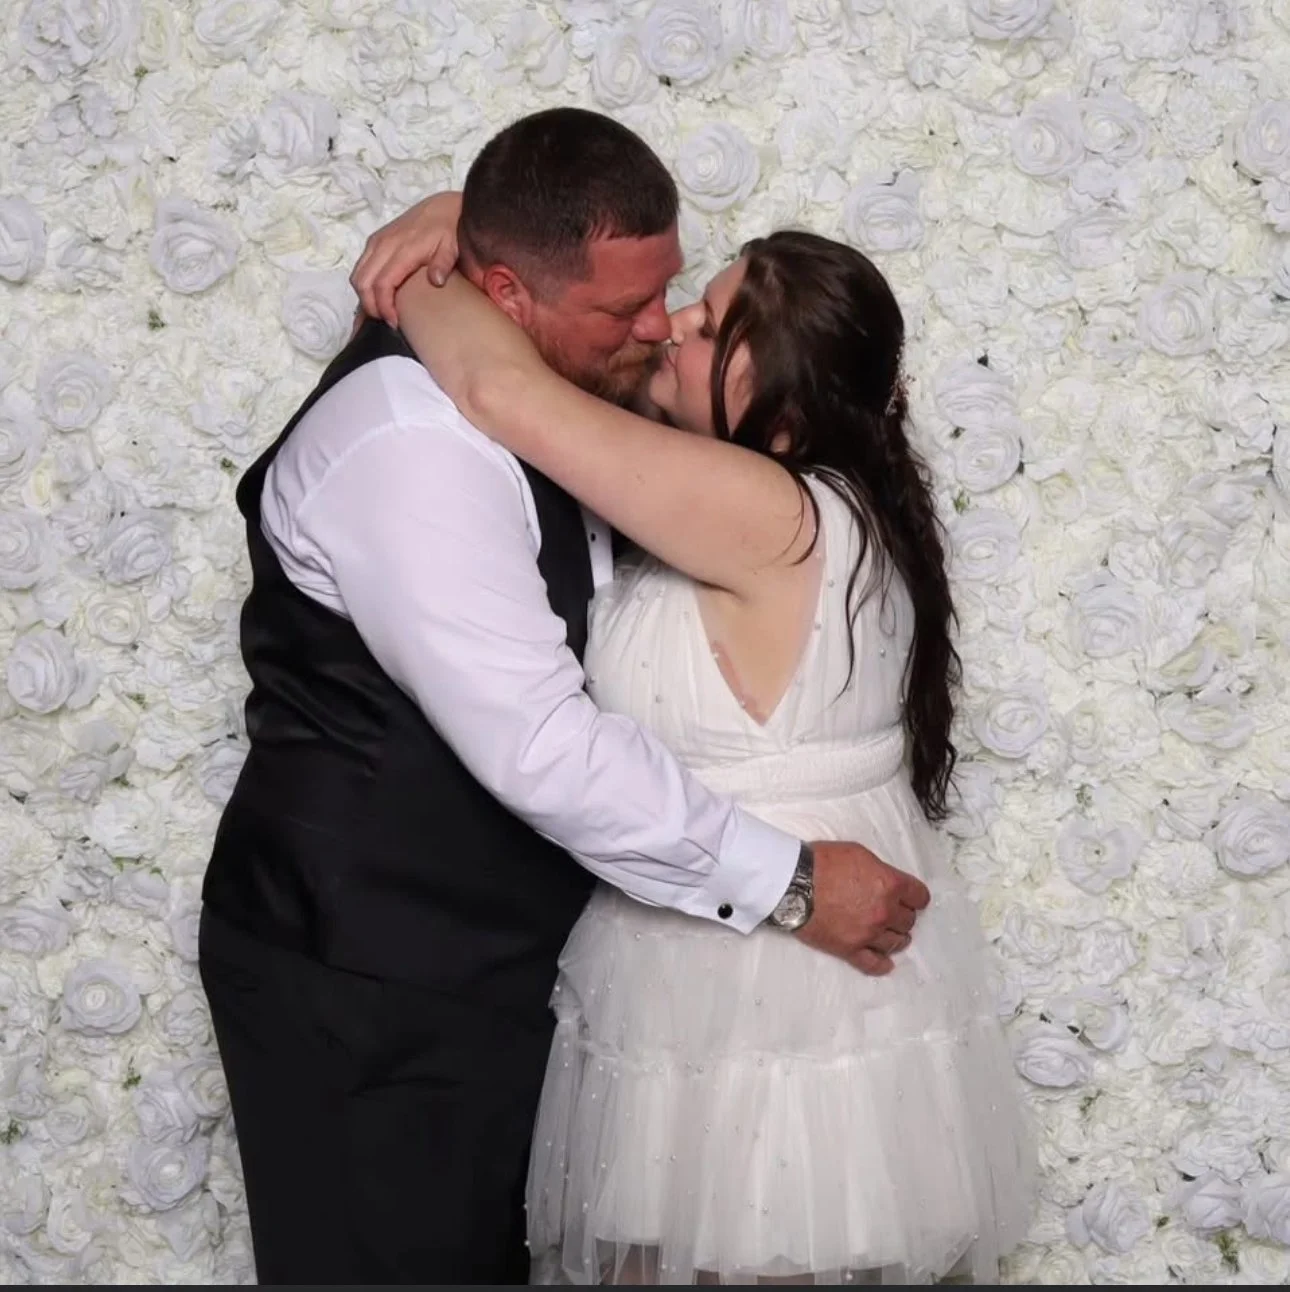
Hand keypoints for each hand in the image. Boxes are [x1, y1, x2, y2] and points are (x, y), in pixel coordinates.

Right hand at [351, 191, 462, 328]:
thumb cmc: (449, 231)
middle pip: (362, 282)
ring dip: (365, 297)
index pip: (381, 284)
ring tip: (383, 312)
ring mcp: (376, 242)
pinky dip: (364, 285)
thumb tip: (436, 281)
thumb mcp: (452, 246)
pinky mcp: (375, 241)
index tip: (394, 324)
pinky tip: (377, 297)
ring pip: (358, 275)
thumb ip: (443, 263)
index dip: (384, 307)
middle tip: (387, 322)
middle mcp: (383, 244)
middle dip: (370, 306)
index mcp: (401, 248)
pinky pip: (361, 267)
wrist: (444, 208)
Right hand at [795, 840, 930, 975]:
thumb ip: (879, 870)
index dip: (916, 897)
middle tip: (896, 914)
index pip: (919, 897)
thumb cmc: (822, 862)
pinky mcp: (850, 949)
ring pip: (895, 943)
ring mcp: (868, 933)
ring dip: (896, 938)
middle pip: (908, 921)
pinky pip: (873, 963)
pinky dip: (882, 964)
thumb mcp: (858, 853)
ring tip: (892, 936)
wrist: (793, 883)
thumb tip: (884, 881)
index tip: (913, 900)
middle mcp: (884, 911)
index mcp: (890, 884)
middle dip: (903, 916)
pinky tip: (886, 963)